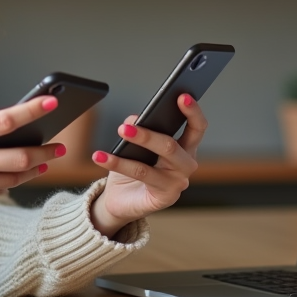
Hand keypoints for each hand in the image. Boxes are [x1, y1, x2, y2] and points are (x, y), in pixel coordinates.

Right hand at [0, 96, 66, 212]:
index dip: (30, 111)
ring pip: (13, 178)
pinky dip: (9, 181)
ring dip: (34, 170)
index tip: (50, 103)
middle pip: (19, 157)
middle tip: (60, 146)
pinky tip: (17, 174)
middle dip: (45, 151)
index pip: (4, 121)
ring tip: (45, 161)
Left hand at [88, 94, 207, 238]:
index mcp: (185, 148)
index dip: (192, 111)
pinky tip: (100, 156)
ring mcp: (177, 182)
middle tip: (128, 125)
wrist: (122, 199)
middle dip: (150, 133)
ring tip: (120, 131)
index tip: (182, 96)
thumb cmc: (133, 167)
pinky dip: (118, 163)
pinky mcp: (165, 196)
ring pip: (158, 158)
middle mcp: (186, 165)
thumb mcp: (134, 144)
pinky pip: (141, 174)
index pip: (197, 127)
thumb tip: (134, 120)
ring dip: (138, 142)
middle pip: (172, 145)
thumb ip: (138, 128)